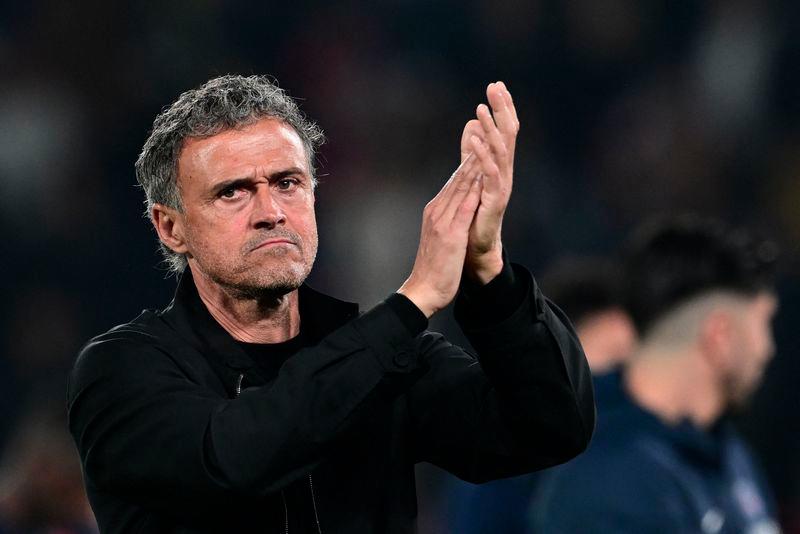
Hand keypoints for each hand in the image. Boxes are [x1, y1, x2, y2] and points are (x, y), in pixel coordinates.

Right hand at [398, 155, 483, 317]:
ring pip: (460, 186)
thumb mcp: (441, 239)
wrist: (422, 292)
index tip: (479, 141)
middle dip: (471, 152)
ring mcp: (442, 221)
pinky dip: (474, 188)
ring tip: (486, 141)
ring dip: (474, 162)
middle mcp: (436, 211)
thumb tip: (456, 212)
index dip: (467, 160)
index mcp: (435, 212)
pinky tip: (484, 175)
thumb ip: (447, 222)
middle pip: (457, 177)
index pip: (454, 181)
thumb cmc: (433, 270)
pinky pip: (464, 206)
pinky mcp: (450, 233)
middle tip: (483, 128)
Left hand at [459, 81, 518, 283]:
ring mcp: (501, 186)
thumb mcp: (471, 175)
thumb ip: (472, 151)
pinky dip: (481, 155)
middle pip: (508, 134)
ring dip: (491, 128)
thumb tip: (471, 124)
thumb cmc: (474, 213)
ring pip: (501, 151)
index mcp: (499, 165)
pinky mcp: (494, 200)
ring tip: (480, 108)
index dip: (502, 108)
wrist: (475, 249)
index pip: (504, 130)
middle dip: (502, 109)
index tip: (496, 85)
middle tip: (495, 86)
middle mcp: (505, 172)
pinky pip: (489, 174)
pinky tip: (474, 138)